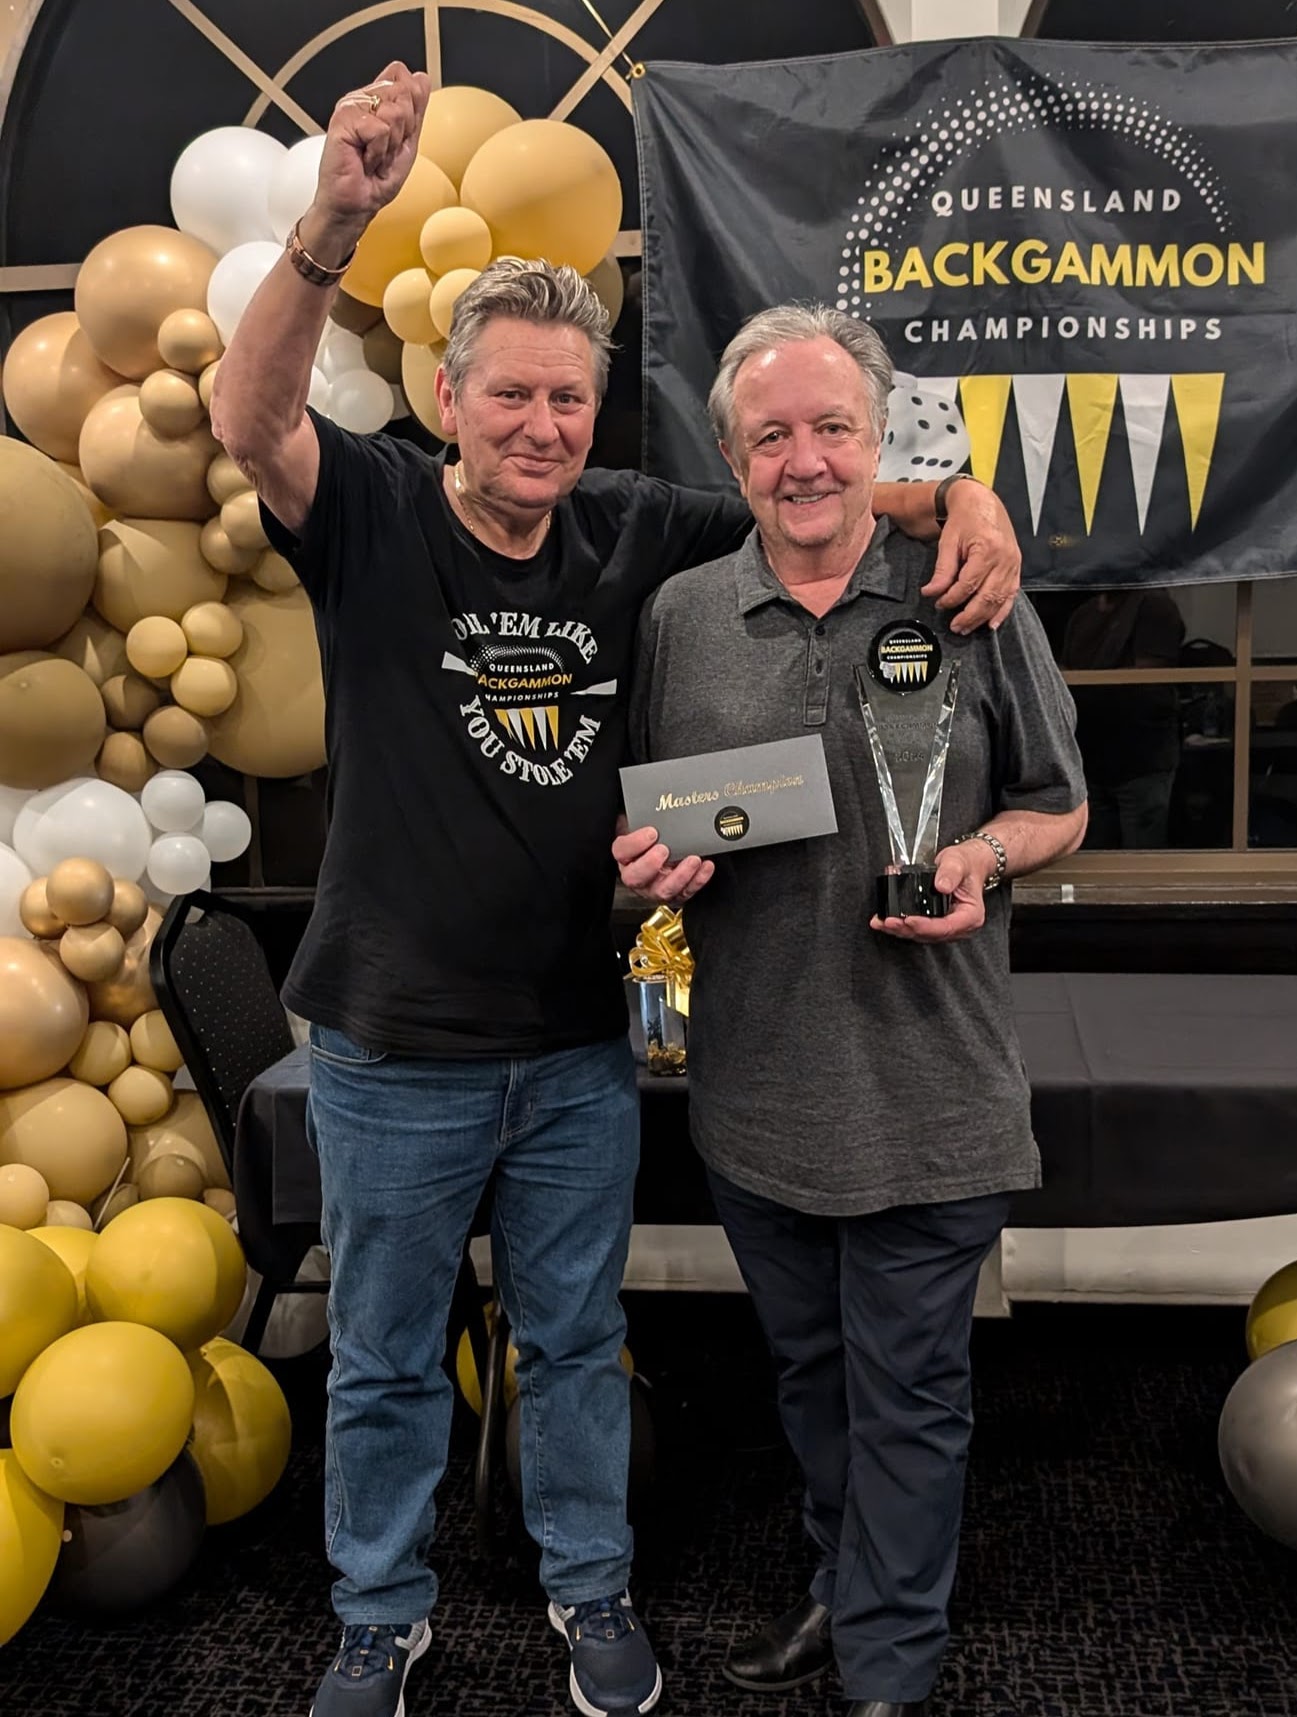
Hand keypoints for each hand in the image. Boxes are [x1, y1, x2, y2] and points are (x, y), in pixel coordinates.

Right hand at [308, 61, 430, 248]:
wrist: (357, 204)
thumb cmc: (377, 179)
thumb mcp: (407, 142)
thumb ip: (416, 109)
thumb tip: (422, 77)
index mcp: (377, 100)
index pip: (407, 81)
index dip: (412, 113)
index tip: (398, 139)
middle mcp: (363, 99)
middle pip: (404, 94)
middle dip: (403, 132)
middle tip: (385, 151)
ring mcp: (351, 106)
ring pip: (394, 112)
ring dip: (390, 145)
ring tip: (374, 157)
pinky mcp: (343, 119)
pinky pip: (380, 130)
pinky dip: (377, 152)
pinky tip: (363, 160)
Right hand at [613, 820, 714, 903]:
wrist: (663, 847)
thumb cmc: (651, 836)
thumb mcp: (641, 822)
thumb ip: (642, 814)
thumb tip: (652, 795)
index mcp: (625, 856)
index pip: (621, 852)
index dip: (635, 843)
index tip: (651, 832)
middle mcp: (638, 875)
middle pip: (636, 877)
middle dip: (650, 864)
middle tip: (664, 849)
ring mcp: (656, 887)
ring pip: (663, 890)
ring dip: (679, 875)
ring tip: (693, 860)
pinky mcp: (676, 894)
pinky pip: (687, 891)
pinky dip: (698, 880)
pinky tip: (706, 866)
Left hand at [870, 841, 994, 942]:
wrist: (966, 864)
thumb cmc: (965, 864)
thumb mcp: (958, 862)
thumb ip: (951, 872)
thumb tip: (941, 885)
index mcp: (970, 916)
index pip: (947, 927)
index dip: (926, 926)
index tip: (909, 920)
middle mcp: (959, 926)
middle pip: (930, 934)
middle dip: (906, 929)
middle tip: (888, 922)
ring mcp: (946, 926)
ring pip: (920, 934)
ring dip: (899, 930)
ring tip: (881, 922)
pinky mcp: (934, 923)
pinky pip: (916, 928)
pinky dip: (900, 925)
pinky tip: (884, 920)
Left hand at [922, 480, 1020, 634]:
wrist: (982, 503)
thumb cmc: (965, 519)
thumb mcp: (948, 541)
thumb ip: (942, 569)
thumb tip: (932, 592)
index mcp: (987, 549)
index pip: (968, 584)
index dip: (952, 598)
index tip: (939, 603)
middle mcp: (1004, 558)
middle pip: (987, 596)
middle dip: (968, 615)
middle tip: (954, 626)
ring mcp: (1013, 564)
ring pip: (999, 599)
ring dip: (982, 617)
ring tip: (966, 627)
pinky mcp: (1016, 568)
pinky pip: (1011, 594)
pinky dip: (1002, 611)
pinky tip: (992, 623)